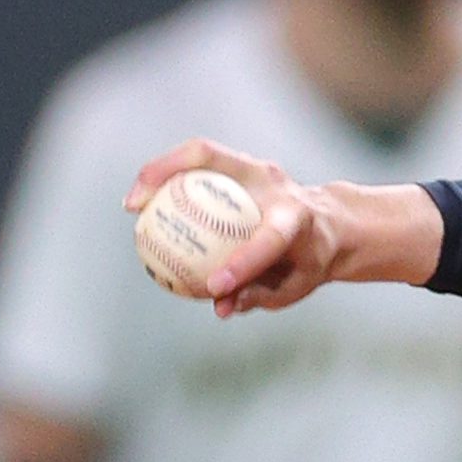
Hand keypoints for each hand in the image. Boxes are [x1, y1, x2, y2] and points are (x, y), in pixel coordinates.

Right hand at [126, 140, 441, 316]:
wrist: (331, 227)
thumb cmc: (307, 262)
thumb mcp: (293, 286)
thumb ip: (257, 295)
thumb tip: (219, 307)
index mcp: (298, 220)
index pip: (268, 240)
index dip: (242, 264)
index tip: (212, 286)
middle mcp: (277, 185)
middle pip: (221, 163)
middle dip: (171, 175)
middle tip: (135, 206)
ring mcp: (259, 169)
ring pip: (203, 153)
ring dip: (160, 169)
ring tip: (131, 202)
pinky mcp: (246, 164)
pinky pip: (199, 165)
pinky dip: (169, 178)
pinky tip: (142, 203)